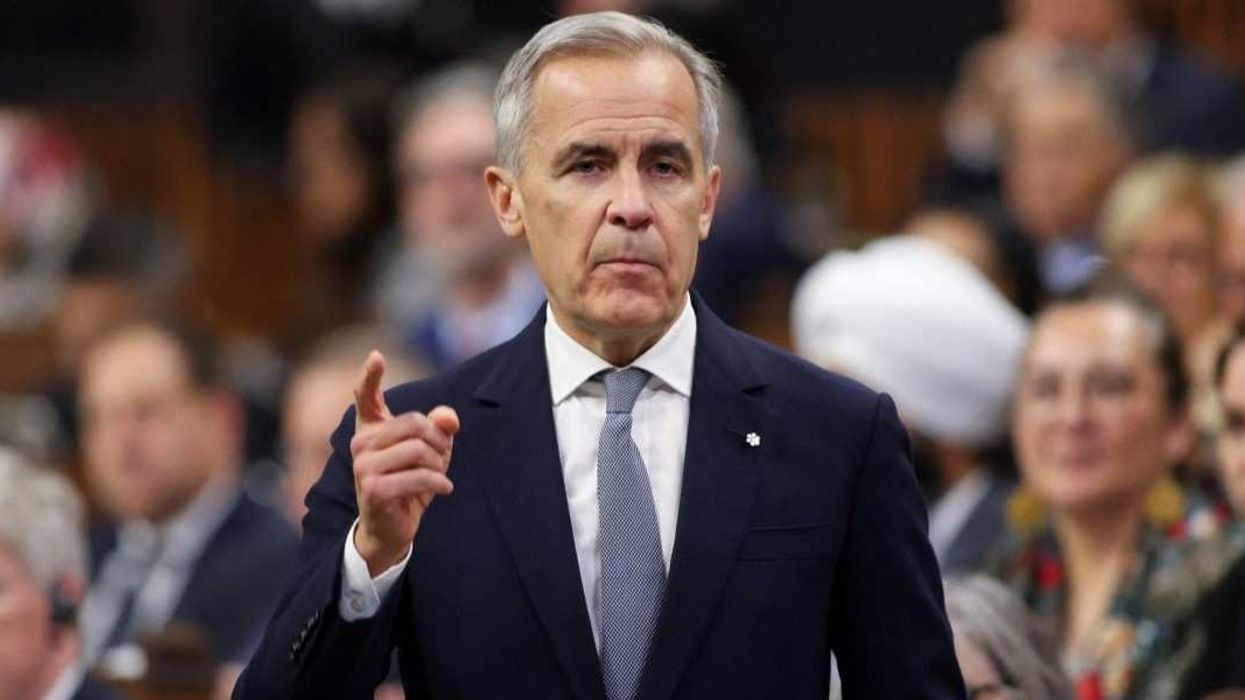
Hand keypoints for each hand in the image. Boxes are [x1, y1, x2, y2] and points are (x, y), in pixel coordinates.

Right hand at [350, 351, 458, 575]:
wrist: (390, 529)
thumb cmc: (409, 484)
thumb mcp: (429, 453)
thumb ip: (440, 428)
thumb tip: (449, 416)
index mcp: (370, 430)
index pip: (365, 396)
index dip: (370, 376)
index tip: (377, 356)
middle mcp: (361, 444)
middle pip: (414, 423)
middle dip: (438, 441)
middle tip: (443, 458)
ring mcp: (364, 466)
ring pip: (418, 449)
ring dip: (439, 464)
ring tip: (439, 476)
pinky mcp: (374, 489)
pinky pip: (419, 476)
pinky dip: (439, 482)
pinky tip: (444, 489)